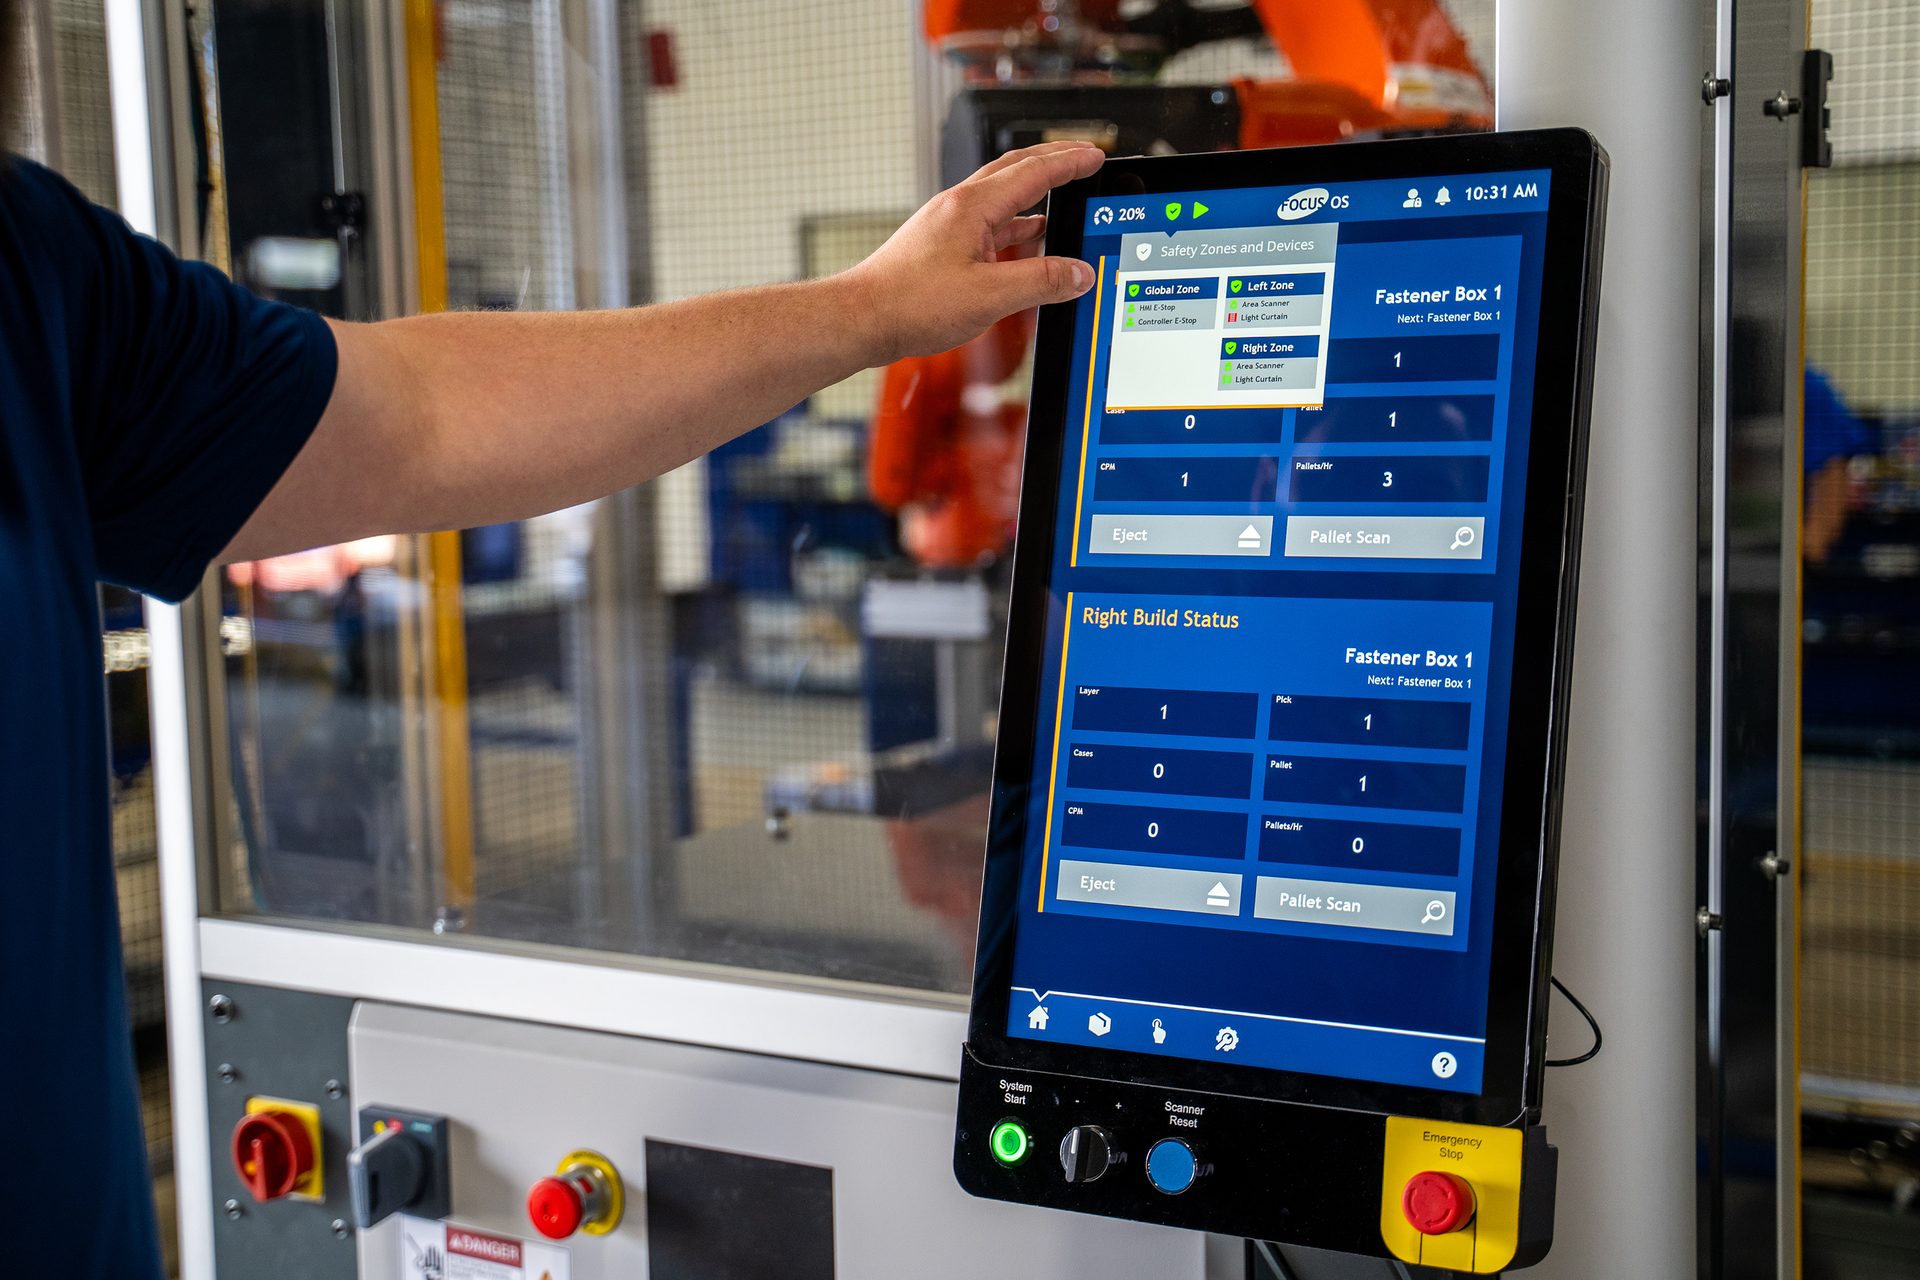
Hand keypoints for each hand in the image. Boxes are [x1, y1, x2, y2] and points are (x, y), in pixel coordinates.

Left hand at [843, 141, 1104, 364]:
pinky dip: (1015, 225)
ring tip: (1063, 200)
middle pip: (1015, 171)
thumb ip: (1040, 282)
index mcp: (972, 207)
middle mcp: (958, 208)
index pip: (1033, 172)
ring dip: (1035, 195)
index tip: (1096, 156)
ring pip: (1001, 198)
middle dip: (1054, 163)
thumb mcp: (989, 296)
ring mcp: (947, 225)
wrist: (861, 319)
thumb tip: (1078, 274)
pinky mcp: (940, 247)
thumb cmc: (910, 304)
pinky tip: (1025, 239)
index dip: (1070, 162)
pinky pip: (987, 224)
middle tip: (1084, 160)